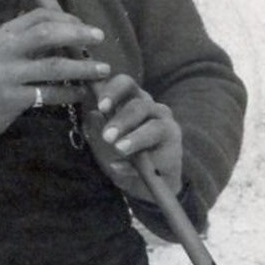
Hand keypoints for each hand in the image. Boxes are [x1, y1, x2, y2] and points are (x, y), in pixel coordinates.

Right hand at [0, 8, 111, 157]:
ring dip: (83, 67)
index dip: (66, 18)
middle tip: (100, 38)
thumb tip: (59, 30)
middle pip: (47, 33)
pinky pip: (49, 94)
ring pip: (53, 65)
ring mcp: (6, 75)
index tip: (84, 27)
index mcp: (0, 35)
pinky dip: (69, 93)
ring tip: (103, 69)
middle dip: (79, 34)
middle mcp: (2, 50)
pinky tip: (81, 94)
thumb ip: (20, 42)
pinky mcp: (11, 100)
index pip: (38, 15)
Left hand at [85, 75, 183, 200]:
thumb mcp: (105, 139)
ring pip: (154, 126)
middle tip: (107, 136)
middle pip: (139, 105)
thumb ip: (97, 126)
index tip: (100, 107)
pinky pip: (159, 152)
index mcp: (131, 99)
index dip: (113, 91)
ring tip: (119, 149)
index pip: (125, 84)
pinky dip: (139, 161)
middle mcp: (150, 107)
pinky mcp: (173, 145)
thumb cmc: (122, 150)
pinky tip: (120, 167)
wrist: (144, 179)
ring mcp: (165, 124)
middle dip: (121, 121)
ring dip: (135, 138)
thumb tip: (91, 115)